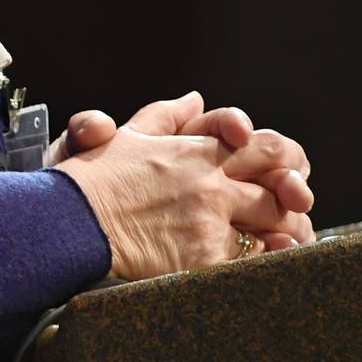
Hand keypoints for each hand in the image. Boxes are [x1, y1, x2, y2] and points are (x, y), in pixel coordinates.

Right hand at [52, 91, 314, 271]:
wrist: (68, 222)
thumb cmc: (90, 179)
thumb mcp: (126, 136)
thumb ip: (166, 117)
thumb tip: (194, 99)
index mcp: (196, 152)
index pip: (264, 146)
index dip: (285, 156)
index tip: (288, 165)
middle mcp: (210, 185)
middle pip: (278, 187)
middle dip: (292, 193)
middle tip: (294, 201)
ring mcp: (209, 224)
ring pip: (272, 226)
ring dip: (283, 229)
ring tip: (283, 234)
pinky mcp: (203, 261)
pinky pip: (251, 262)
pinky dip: (263, 259)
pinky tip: (263, 258)